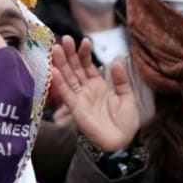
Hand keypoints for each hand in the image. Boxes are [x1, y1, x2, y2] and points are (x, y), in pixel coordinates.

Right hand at [49, 35, 139, 152]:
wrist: (121, 143)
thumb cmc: (126, 124)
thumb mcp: (127, 97)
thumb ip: (121, 80)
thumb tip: (115, 61)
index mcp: (99, 86)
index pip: (88, 66)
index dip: (85, 54)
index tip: (84, 41)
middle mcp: (87, 90)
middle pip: (75, 69)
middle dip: (69, 54)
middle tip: (64, 39)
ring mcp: (80, 98)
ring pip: (68, 78)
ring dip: (61, 64)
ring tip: (55, 48)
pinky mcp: (75, 109)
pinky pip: (66, 94)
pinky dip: (59, 82)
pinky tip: (55, 70)